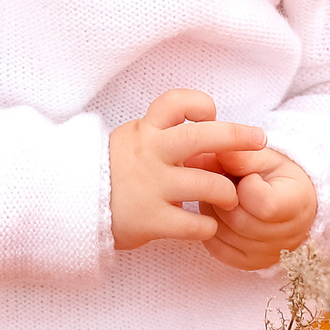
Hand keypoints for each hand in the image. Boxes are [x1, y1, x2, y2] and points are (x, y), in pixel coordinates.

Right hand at [110, 89, 268, 251]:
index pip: (176, 102)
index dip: (200, 104)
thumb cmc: (110, 173)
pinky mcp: (150, 220)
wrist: (70, 206)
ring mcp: (152, 187)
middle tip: (260, 141)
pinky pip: (195, 225)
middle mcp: (151, 153)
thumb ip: (159, 133)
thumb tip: (202, 124)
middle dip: (238, 137)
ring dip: (227, 193)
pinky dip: (208, 227)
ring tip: (229, 199)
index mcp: (145, 131)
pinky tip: (207, 228)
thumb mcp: (129, 140)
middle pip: (203, 137)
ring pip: (209, 185)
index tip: (211, 115)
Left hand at [201, 147, 316, 270]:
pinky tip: (219, 214)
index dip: (248, 185)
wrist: (287, 199)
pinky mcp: (250, 264)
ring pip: (223, 234)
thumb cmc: (275, 175)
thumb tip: (216, 150)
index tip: (251, 177)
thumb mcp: (263, 158)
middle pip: (238, 220)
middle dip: (223, 197)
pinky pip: (216, 249)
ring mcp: (269, 255)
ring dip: (213, 210)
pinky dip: (210, 229)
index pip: (263, 204)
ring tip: (222, 196)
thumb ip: (241, 155)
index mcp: (298, 203)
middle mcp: (288, 236)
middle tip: (226, 183)